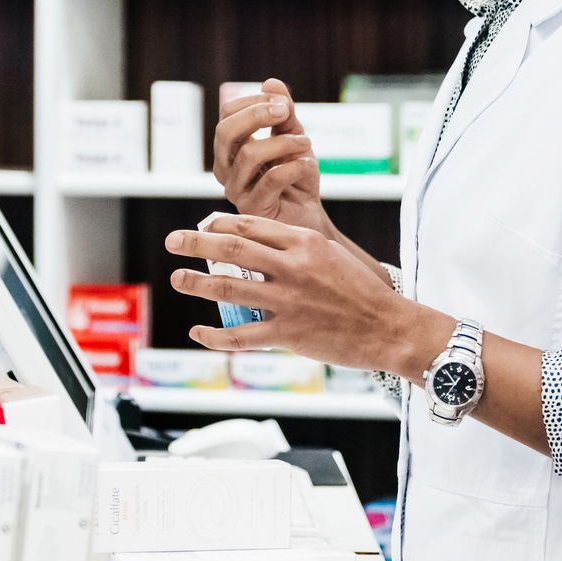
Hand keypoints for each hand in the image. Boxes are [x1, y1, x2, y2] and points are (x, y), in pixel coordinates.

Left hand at [166, 213, 440, 375]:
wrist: (389, 327)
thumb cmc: (360, 290)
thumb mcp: (330, 253)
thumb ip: (295, 246)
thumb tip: (255, 241)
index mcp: (304, 243)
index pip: (251, 226)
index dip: (220, 224)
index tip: (202, 226)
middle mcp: (293, 268)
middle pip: (233, 249)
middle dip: (196, 243)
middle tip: (173, 241)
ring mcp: (289, 301)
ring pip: (230, 288)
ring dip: (197, 283)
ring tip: (177, 278)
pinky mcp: (289, 334)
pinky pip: (242, 335)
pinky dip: (215, 335)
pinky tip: (198, 332)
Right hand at [213, 79, 328, 232]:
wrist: (308, 216)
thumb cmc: (296, 178)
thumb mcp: (293, 137)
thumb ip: (283, 113)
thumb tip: (272, 82)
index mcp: (230, 149)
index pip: (227, 115)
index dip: (253, 102)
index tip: (282, 102)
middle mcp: (225, 168)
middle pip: (226, 132)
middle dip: (257, 115)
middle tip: (286, 112)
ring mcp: (236, 190)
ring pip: (250, 154)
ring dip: (284, 142)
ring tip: (307, 144)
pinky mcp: (253, 209)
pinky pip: (271, 180)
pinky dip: (294, 167)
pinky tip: (307, 165)